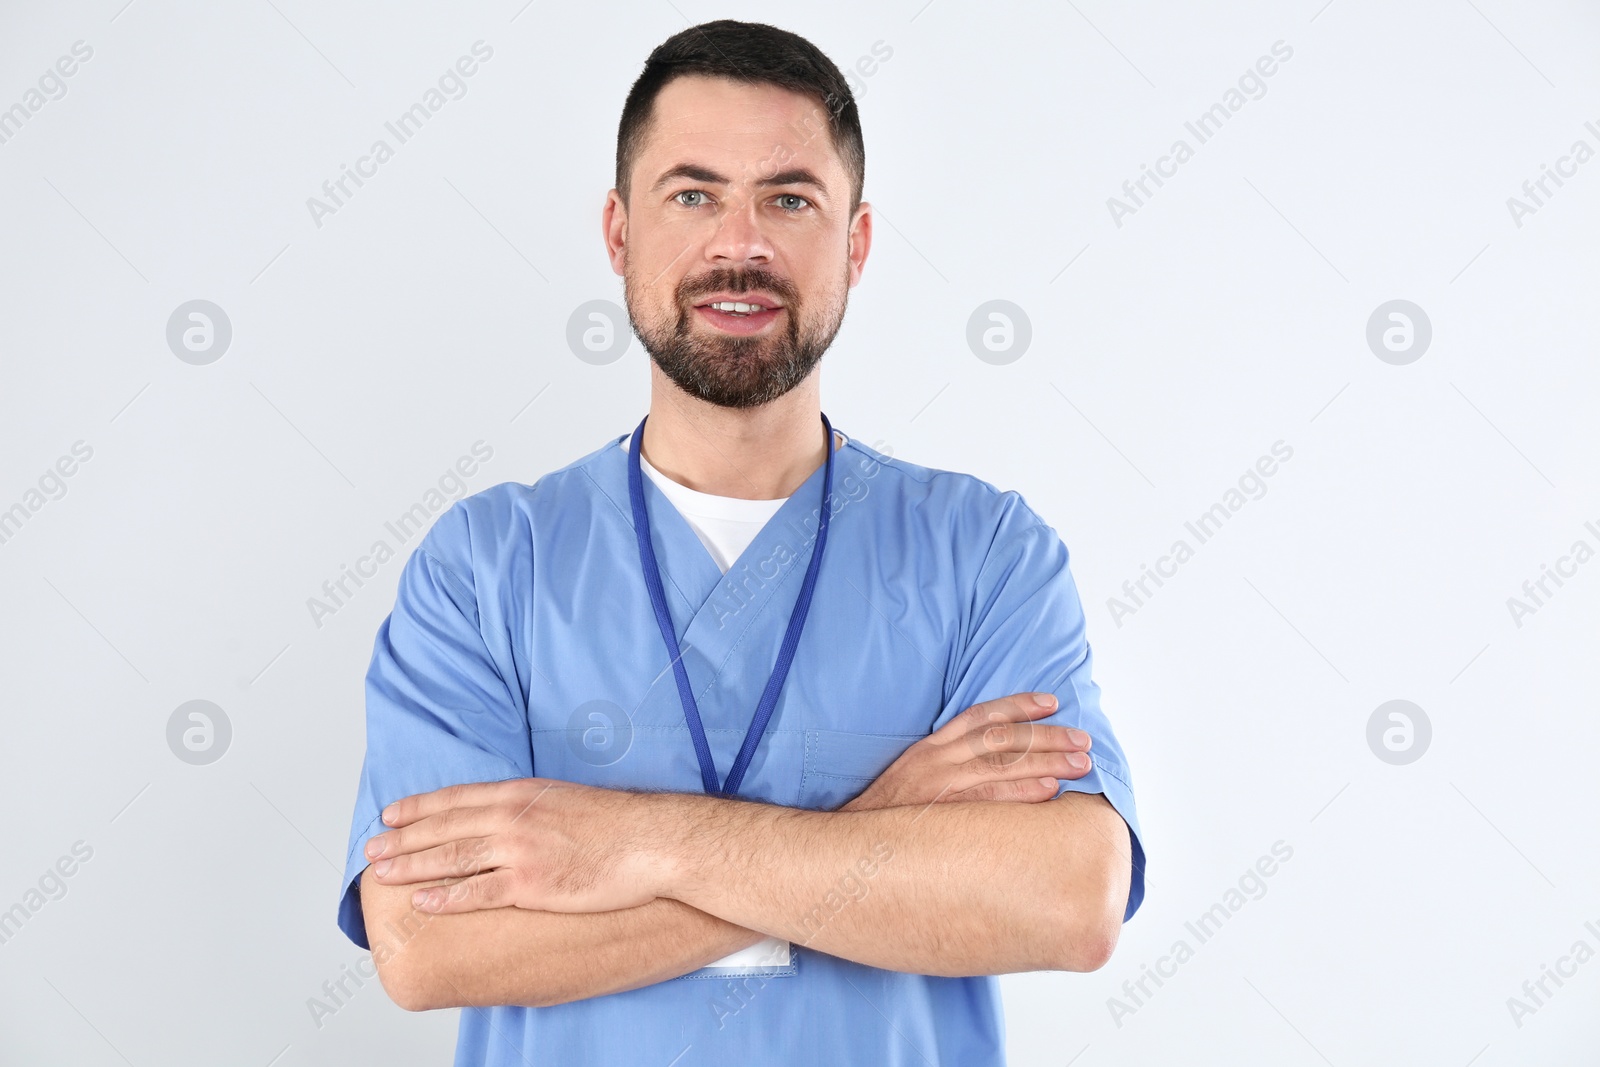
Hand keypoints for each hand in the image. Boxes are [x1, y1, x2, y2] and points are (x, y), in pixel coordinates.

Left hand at [365, 778, 671, 914]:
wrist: (648, 841)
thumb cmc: (615, 823)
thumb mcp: (564, 797)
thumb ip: (529, 805)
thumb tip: (505, 813)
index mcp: (520, 793)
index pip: (455, 798)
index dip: (418, 807)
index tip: (391, 815)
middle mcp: (513, 818)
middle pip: (444, 828)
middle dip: (403, 840)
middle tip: (373, 850)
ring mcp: (520, 852)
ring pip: (451, 858)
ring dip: (411, 866)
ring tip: (383, 874)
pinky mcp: (531, 885)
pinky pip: (477, 893)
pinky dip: (445, 897)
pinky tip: (422, 900)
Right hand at [841, 692, 1092, 811]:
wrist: (851, 843)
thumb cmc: (889, 814)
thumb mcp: (914, 775)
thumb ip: (949, 763)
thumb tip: (995, 763)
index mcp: (932, 747)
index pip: (981, 715)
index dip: (1019, 706)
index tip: (1053, 703)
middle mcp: (938, 759)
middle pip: (1002, 738)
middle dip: (1047, 736)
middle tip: (1083, 740)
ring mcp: (940, 786)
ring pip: (1001, 764)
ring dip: (1046, 762)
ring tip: (1079, 764)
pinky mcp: (941, 813)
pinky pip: (989, 800)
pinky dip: (1020, 793)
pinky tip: (1049, 791)